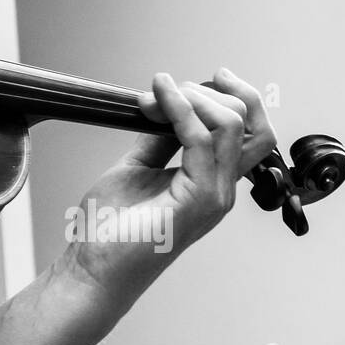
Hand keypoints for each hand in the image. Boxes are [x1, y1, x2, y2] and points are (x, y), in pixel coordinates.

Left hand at [57, 68, 276, 324]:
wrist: (92, 267)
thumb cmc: (111, 227)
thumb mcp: (138, 168)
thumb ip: (159, 139)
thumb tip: (165, 106)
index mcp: (213, 182)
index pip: (251, 131)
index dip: (233, 95)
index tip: (198, 77)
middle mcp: (222, 189)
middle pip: (252, 123)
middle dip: (211, 90)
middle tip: (165, 87)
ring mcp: (214, 196)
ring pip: (230, 125)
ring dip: (191, 96)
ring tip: (156, 92)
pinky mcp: (197, 201)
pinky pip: (200, 140)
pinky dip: (178, 110)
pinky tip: (155, 99)